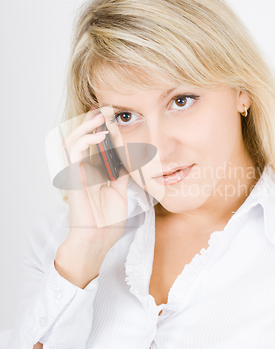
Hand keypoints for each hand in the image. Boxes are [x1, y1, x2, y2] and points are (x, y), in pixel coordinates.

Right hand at [57, 108, 129, 274]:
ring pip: (73, 140)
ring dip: (86, 126)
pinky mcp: (72, 176)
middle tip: (106, 109)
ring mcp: (75, 172)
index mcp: (93, 172)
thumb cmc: (107, 221)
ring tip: (102, 117)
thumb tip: (128, 159)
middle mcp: (82, 169)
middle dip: (92, 121)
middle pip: (82, 138)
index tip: (112, 114)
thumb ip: (121, 174)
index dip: (101, 128)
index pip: (94, 144)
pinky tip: (100, 136)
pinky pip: (73, 152)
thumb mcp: (120, 191)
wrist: (99, 239)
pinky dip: (85, 140)